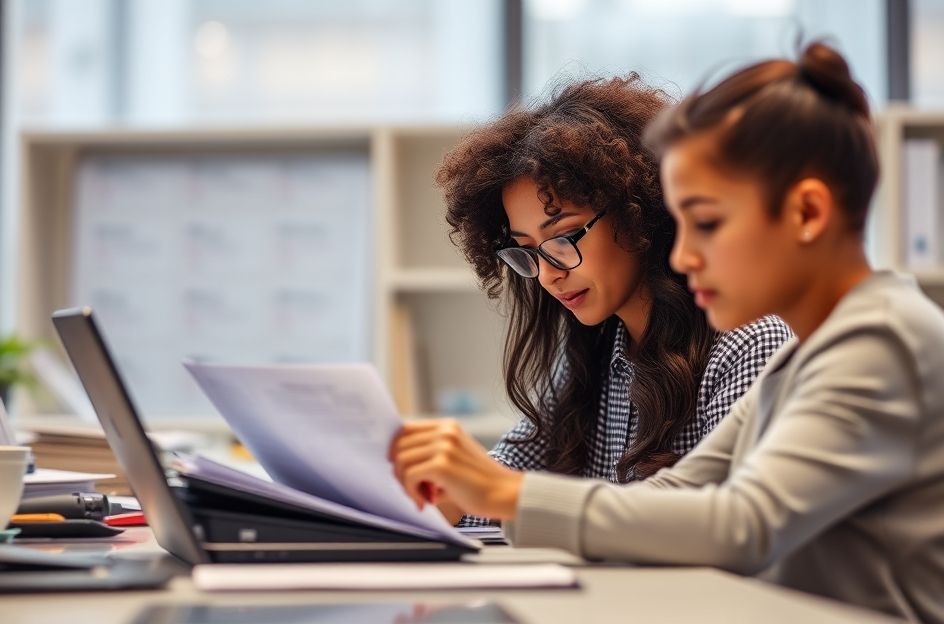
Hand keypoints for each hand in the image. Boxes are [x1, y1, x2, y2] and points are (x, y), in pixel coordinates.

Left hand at [389, 419, 522, 519]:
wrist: (506, 494)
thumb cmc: (479, 483)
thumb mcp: (455, 458)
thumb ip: (429, 456)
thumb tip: (395, 464)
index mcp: (447, 426)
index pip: (404, 430)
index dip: (396, 451)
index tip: (401, 471)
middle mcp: (445, 431)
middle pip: (398, 445)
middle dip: (399, 471)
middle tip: (413, 489)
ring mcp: (444, 446)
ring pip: (400, 461)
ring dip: (405, 483)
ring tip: (422, 497)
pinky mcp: (442, 465)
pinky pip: (409, 476)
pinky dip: (412, 492)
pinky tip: (426, 502)